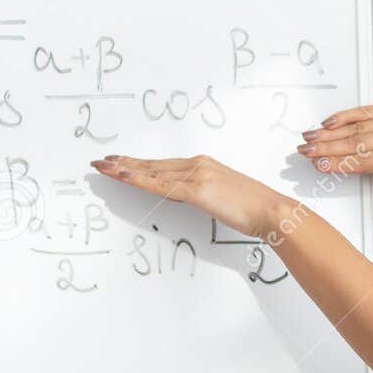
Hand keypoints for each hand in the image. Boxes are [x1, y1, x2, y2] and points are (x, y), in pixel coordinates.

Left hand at [90, 154, 288, 238]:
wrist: (271, 210)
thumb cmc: (252, 209)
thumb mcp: (221, 198)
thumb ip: (201, 194)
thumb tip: (185, 197)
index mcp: (203, 165)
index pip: (163, 165)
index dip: (138, 164)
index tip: (119, 162)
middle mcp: (198, 165)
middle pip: (153, 165)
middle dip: (124, 163)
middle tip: (101, 162)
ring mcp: (197, 175)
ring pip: (153, 173)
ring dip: (125, 170)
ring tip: (104, 168)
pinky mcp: (198, 190)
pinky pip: (162, 186)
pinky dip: (140, 180)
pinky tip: (124, 177)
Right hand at [297, 100, 372, 204]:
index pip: (368, 160)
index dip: (342, 163)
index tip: (321, 165)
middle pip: (356, 142)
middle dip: (327, 147)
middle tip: (305, 151)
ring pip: (356, 126)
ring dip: (329, 132)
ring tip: (309, 138)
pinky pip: (364, 110)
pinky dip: (344, 116)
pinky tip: (326, 122)